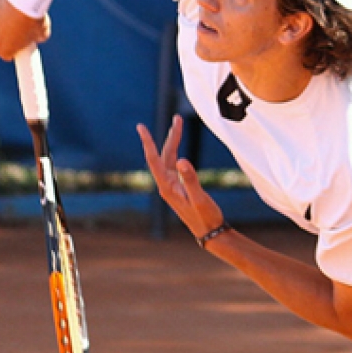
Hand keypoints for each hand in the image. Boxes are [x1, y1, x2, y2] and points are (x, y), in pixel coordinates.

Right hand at [0, 0, 51, 60]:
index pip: (4, 54)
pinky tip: (7, 4)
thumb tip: (37, 36)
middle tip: (15, 29)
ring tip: (12, 14)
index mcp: (5, 48)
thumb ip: (37, 38)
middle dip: (2, 35)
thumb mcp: (42, 33)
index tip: (17, 47)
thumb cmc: (34, 19)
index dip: (11, 51)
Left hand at [137, 114, 224, 238]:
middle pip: (164, 155)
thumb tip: (181, 160)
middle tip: (178, 118)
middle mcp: (166, 185)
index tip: (141, 127)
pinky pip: (175, 166)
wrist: (210, 234)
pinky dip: (177, 153)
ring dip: (174, 143)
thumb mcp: (199, 198)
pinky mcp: (179, 188)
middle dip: (171, 136)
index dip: (148, 142)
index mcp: (167, 187)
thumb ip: (190, 179)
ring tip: (179, 126)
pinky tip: (180, 150)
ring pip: (170, 159)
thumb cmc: (206, 218)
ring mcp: (172, 187)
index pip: (154, 159)